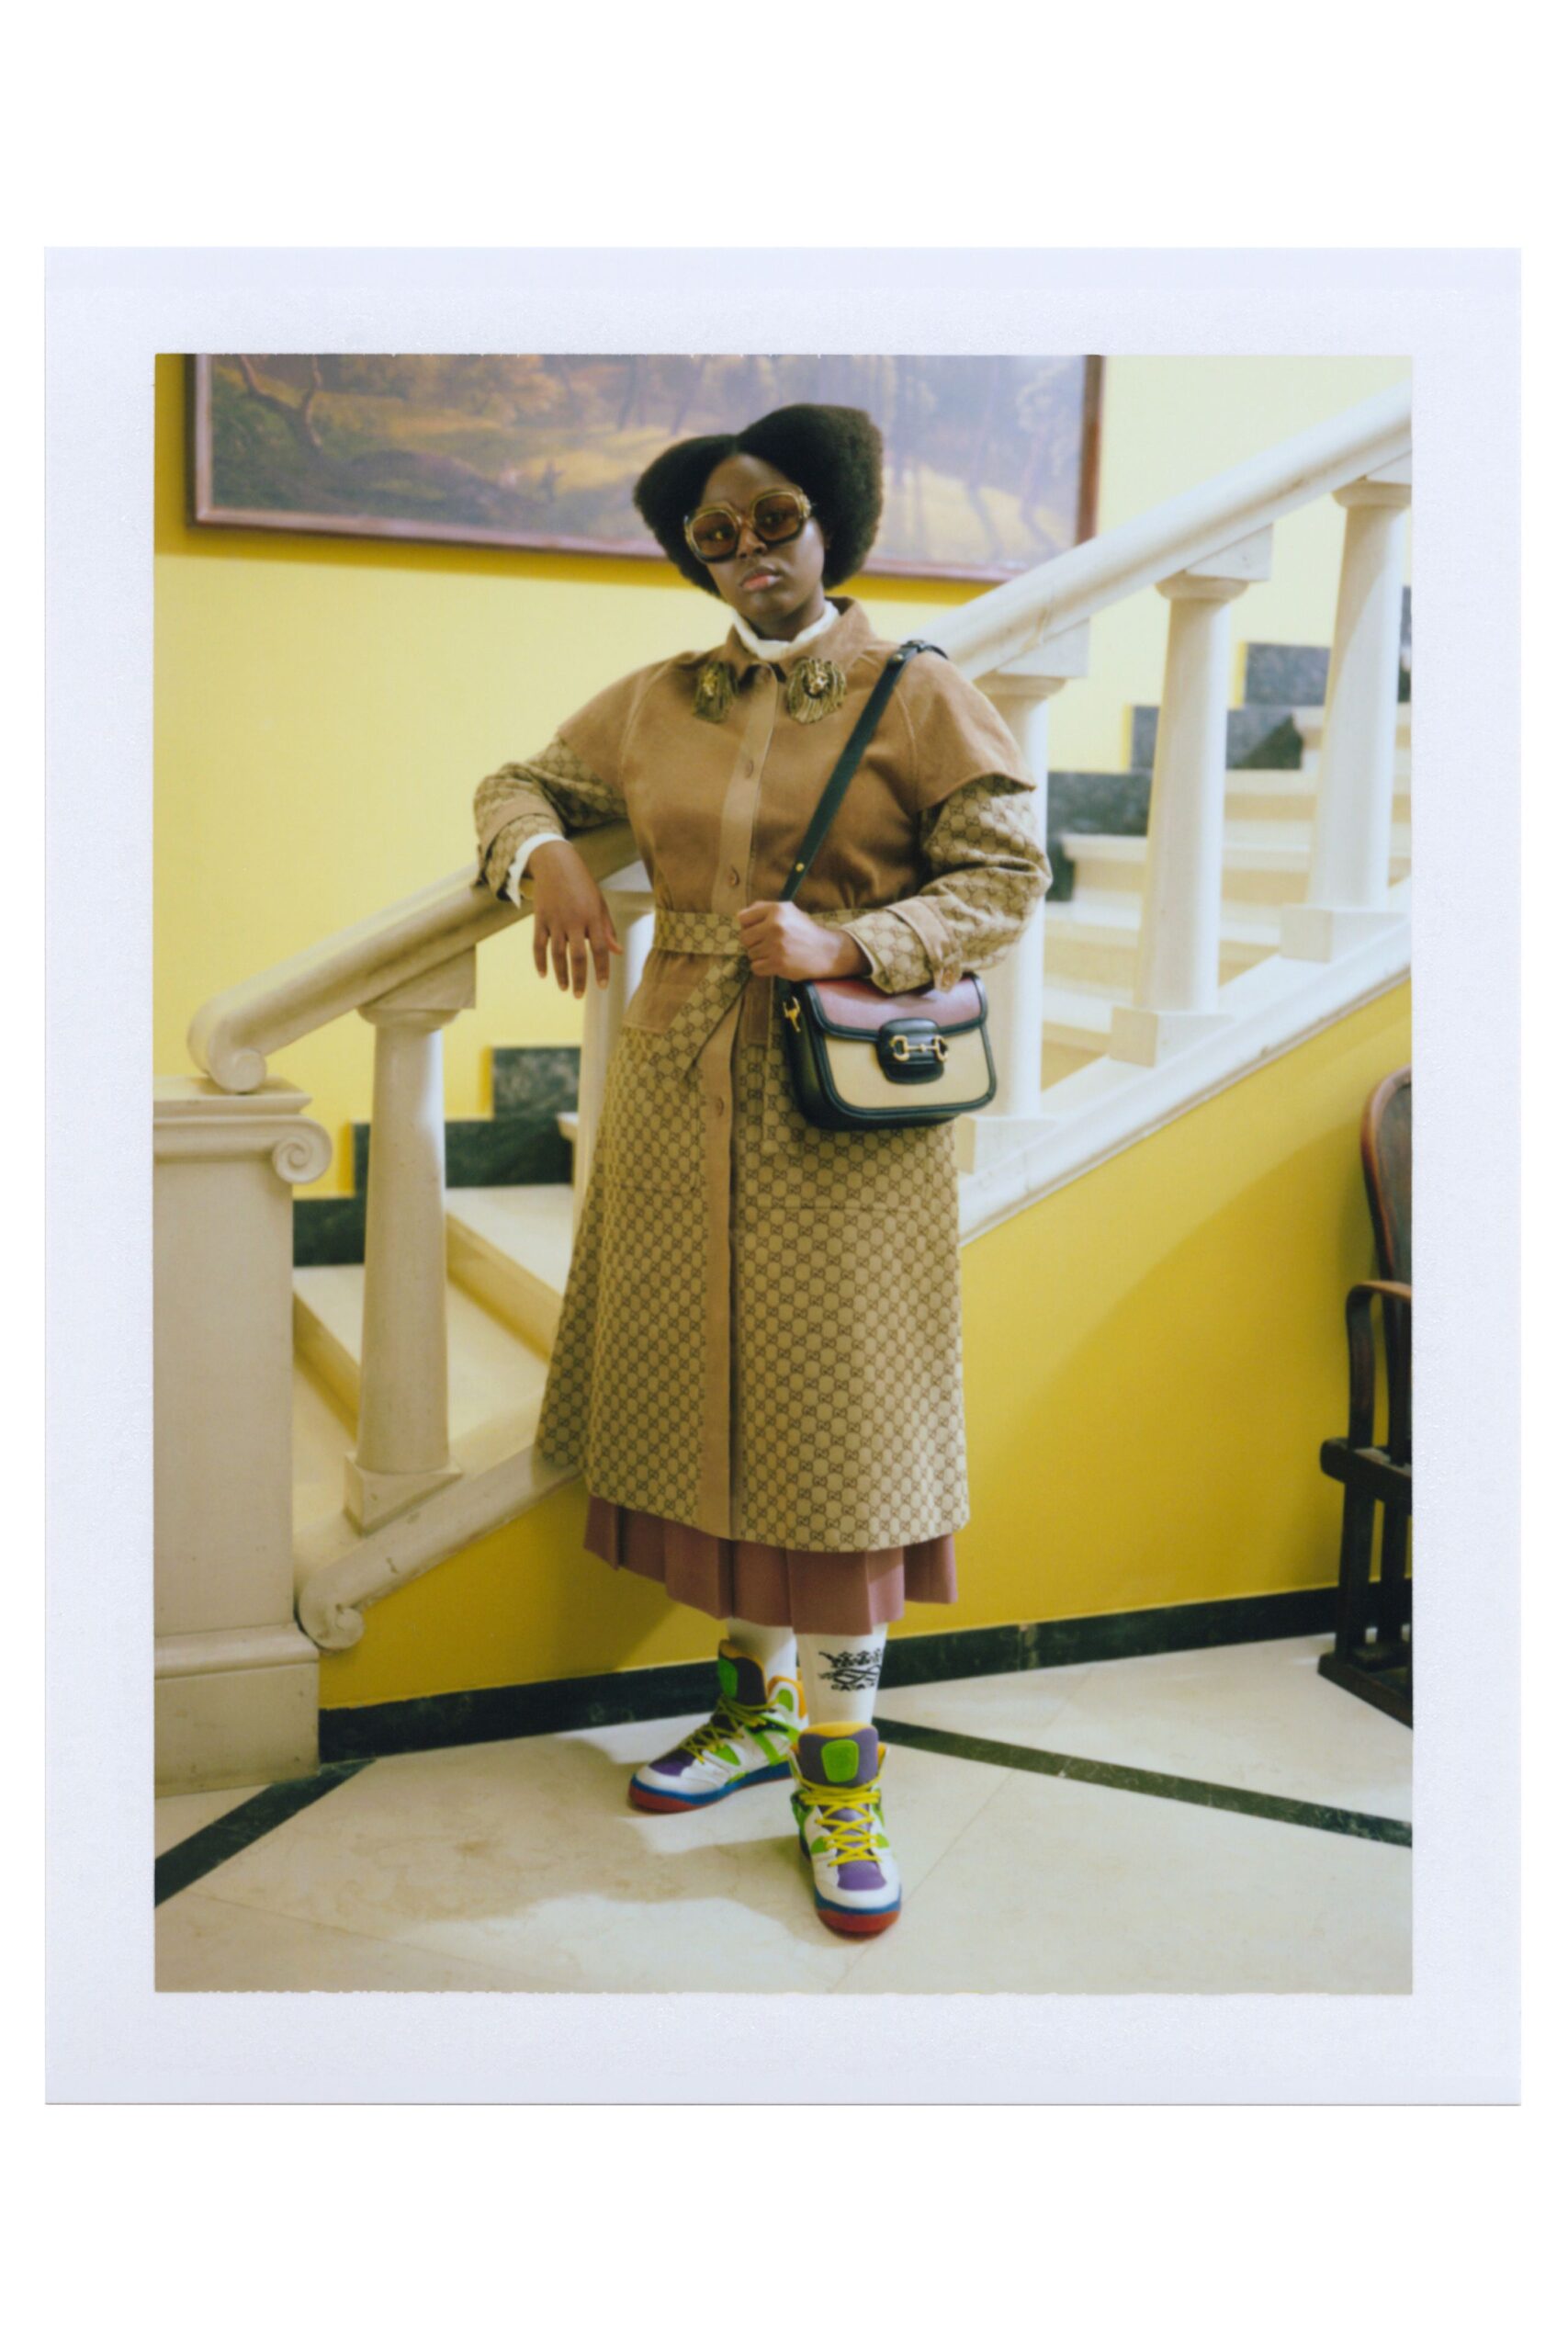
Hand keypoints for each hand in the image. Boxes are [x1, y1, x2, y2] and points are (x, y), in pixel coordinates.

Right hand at [528, 841, 623, 995]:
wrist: (556, 863)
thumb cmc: (583, 884)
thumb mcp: (600, 903)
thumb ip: (607, 929)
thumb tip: (617, 952)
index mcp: (593, 916)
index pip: (600, 949)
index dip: (602, 969)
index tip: (603, 986)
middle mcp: (574, 920)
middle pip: (578, 956)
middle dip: (580, 979)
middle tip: (580, 996)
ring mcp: (555, 920)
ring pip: (557, 954)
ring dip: (561, 974)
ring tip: (564, 988)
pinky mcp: (540, 918)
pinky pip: (538, 945)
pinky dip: (540, 961)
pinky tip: (544, 975)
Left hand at [737, 900, 869, 981]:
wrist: (825, 951)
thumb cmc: (803, 930)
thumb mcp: (788, 911)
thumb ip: (764, 909)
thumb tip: (740, 916)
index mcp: (776, 910)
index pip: (743, 918)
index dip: (748, 925)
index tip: (758, 930)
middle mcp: (775, 925)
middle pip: (744, 937)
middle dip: (753, 942)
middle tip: (768, 943)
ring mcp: (776, 946)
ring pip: (750, 954)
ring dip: (760, 955)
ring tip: (776, 952)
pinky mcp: (778, 964)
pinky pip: (755, 967)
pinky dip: (763, 967)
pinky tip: (775, 963)